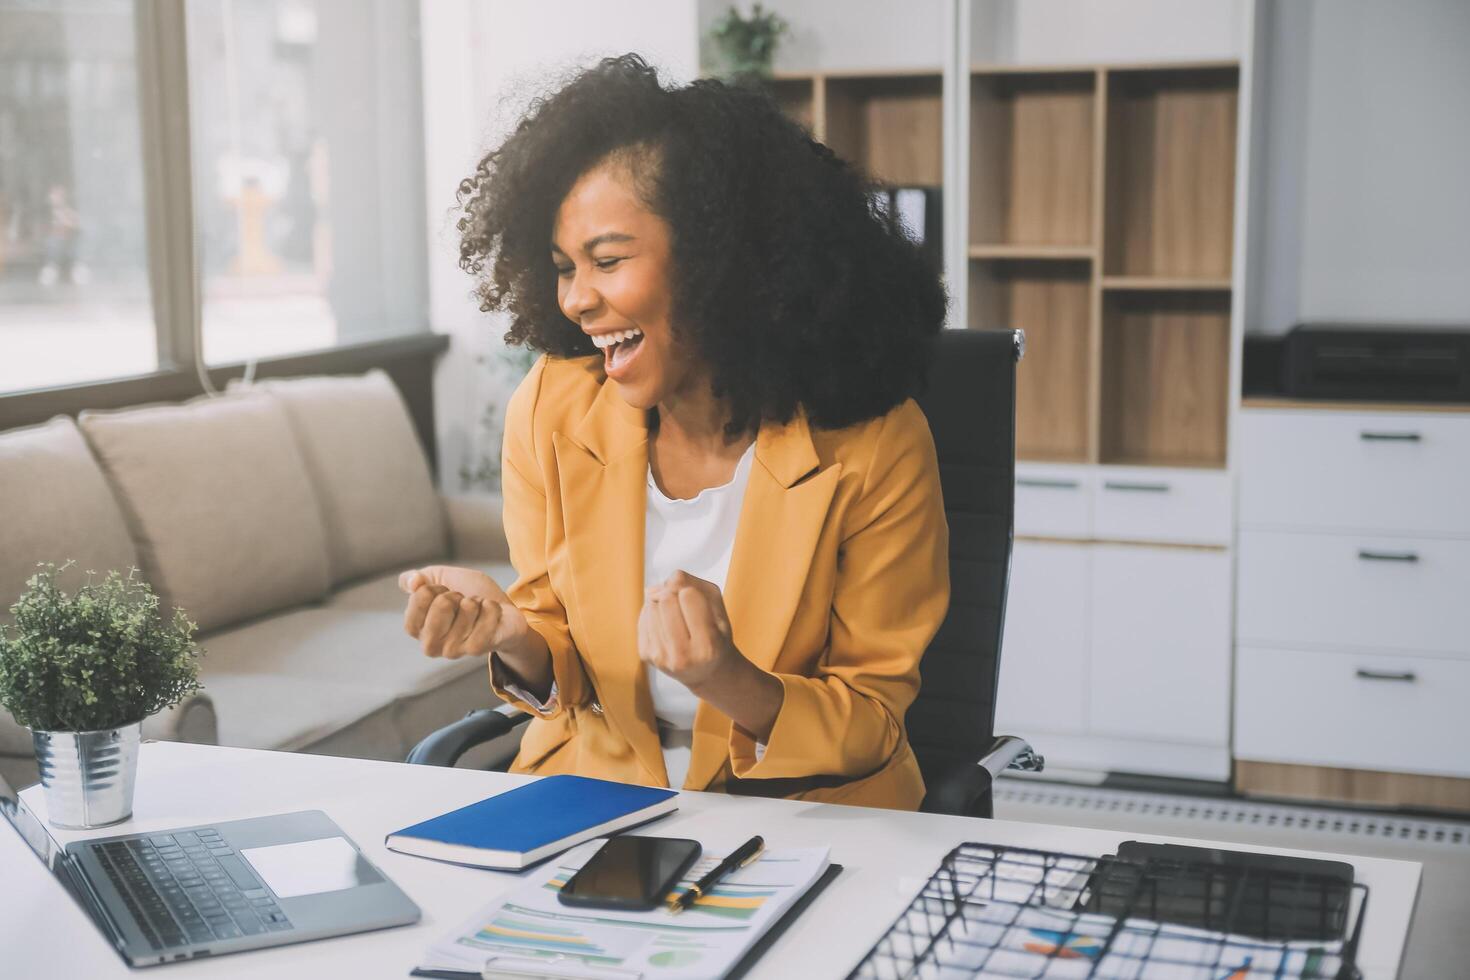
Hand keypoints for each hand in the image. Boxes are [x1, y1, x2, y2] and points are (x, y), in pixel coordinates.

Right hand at [399, 565, 527, 659]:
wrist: (503, 615)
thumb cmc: (468, 595)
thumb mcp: (440, 578)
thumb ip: (417, 578)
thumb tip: (413, 581)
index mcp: (416, 628)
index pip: (418, 597)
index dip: (435, 587)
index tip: (442, 593)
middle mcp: (429, 644)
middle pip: (442, 604)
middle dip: (457, 595)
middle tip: (462, 604)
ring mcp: (452, 650)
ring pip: (468, 607)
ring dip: (477, 601)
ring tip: (477, 612)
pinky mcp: (475, 649)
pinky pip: (486, 615)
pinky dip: (492, 607)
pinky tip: (490, 615)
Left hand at [637, 570, 743, 692]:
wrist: (707, 672)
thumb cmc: (716, 636)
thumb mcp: (718, 610)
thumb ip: (694, 585)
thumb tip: (654, 587)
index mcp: (707, 646)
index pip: (688, 595)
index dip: (691, 590)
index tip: (697, 600)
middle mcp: (683, 656)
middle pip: (666, 599)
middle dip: (673, 592)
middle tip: (683, 604)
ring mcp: (661, 658)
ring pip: (651, 605)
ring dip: (662, 601)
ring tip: (676, 615)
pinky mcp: (646, 656)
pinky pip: (643, 617)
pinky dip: (654, 612)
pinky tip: (666, 623)